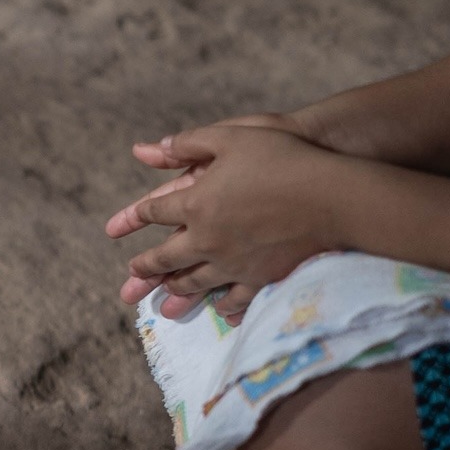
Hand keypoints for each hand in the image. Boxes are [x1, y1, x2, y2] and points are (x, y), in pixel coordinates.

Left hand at [107, 122, 348, 321]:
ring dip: (176, 291)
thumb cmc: (282, 155)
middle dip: (146, 268)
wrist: (331, 192)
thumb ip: (189, 143)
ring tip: (166, 299)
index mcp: (195, 202)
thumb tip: (147, 148)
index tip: (118, 227)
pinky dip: (223, 307)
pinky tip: (220, 313)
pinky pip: (235, 298)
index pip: (154, 213)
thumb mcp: (232, 136)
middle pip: (166, 258)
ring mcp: (233, 263)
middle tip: (133, 279)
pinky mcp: (261, 278)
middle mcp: (206, 238)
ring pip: (194, 283)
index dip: (135, 218)